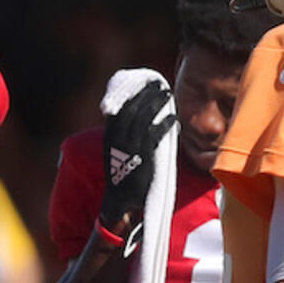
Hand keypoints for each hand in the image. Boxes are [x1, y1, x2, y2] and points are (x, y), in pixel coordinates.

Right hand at [101, 80, 175, 226]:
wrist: (120, 198)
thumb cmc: (124, 172)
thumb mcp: (118, 150)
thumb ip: (126, 133)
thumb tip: (142, 116)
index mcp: (109, 135)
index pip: (119, 108)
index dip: (132, 94)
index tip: (143, 84)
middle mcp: (116, 138)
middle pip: (131, 108)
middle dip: (145, 94)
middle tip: (158, 84)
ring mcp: (128, 146)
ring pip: (142, 118)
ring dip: (155, 104)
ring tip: (167, 94)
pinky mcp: (141, 156)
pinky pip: (154, 135)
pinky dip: (164, 124)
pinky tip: (173, 118)